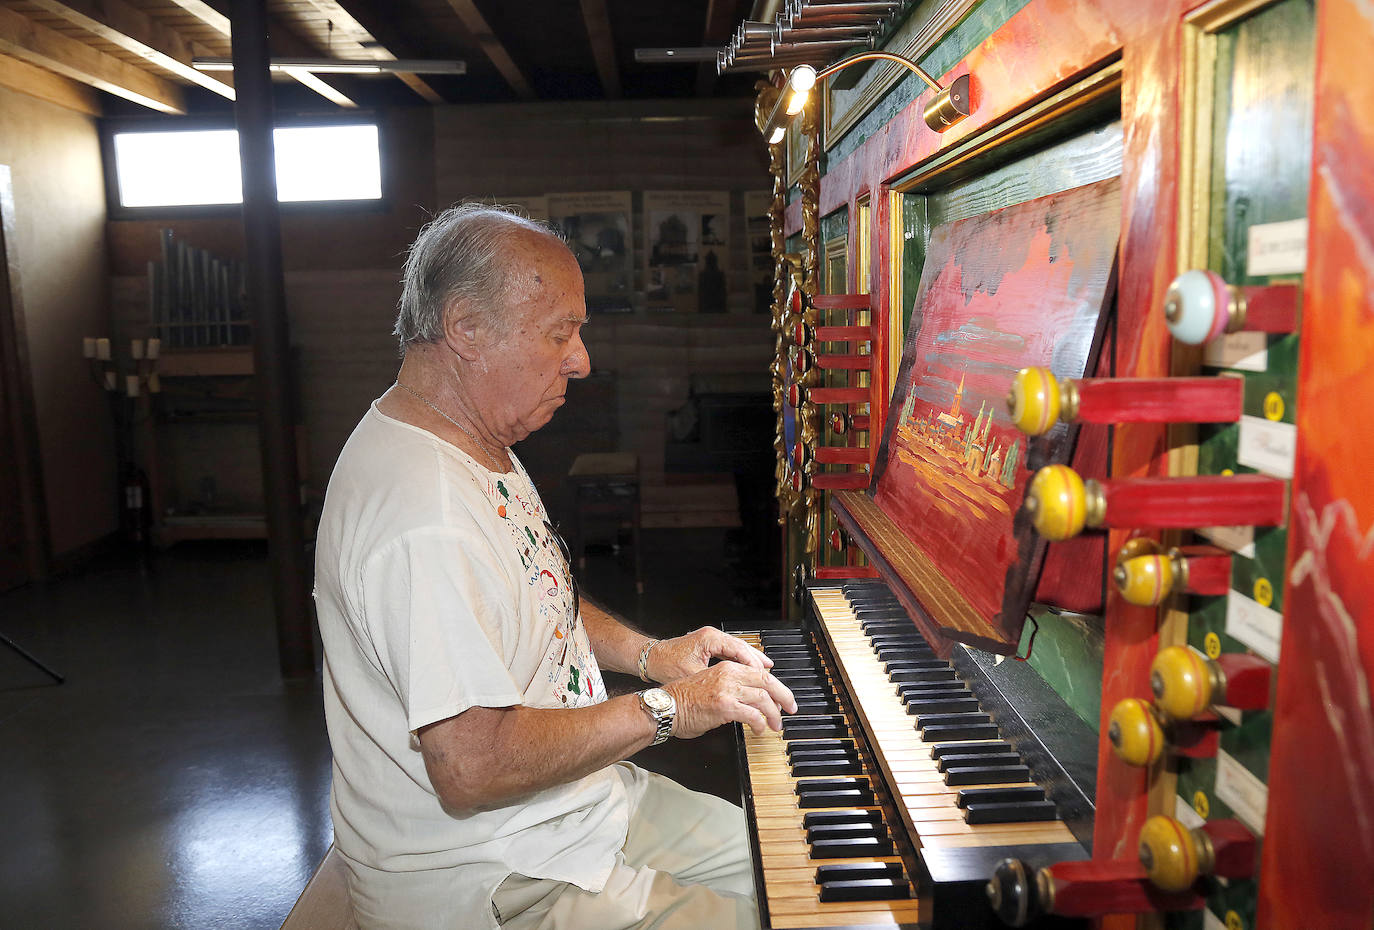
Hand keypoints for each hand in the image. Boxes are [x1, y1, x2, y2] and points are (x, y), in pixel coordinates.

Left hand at [647, 627, 772, 681]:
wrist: (649, 658)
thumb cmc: (665, 666)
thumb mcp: (691, 677)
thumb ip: (713, 685)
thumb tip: (730, 696)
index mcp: (710, 639)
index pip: (740, 651)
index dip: (755, 668)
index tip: (765, 682)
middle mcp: (713, 637)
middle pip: (745, 649)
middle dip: (761, 665)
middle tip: (774, 681)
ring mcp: (712, 640)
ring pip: (741, 650)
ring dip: (755, 664)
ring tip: (770, 677)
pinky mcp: (710, 647)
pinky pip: (733, 653)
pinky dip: (744, 663)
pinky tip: (752, 673)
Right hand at [662, 661, 796, 738]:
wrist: (666, 706)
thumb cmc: (683, 699)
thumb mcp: (711, 683)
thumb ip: (731, 687)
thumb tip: (750, 700)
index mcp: (727, 668)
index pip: (760, 673)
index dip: (776, 686)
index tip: (783, 698)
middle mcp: (729, 675)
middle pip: (768, 682)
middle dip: (784, 697)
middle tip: (791, 709)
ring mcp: (727, 690)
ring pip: (763, 699)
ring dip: (774, 714)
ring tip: (775, 725)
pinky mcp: (724, 706)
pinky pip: (752, 715)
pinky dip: (760, 724)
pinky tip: (759, 730)